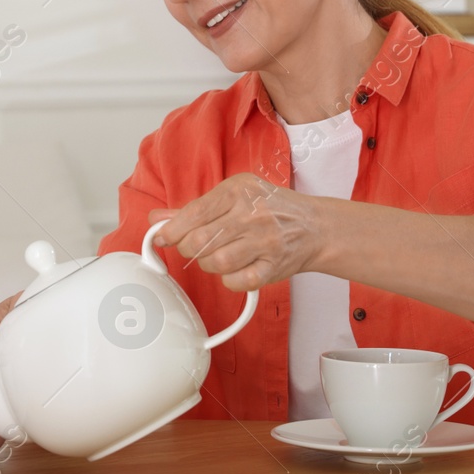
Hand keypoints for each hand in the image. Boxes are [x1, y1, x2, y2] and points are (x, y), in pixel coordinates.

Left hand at [149, 173, 321, 290]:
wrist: (315, 226)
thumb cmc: (270, 208)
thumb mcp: (233, 196)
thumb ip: (194, 208)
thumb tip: (158, 220)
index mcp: (237, 191)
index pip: (193, 214)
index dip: (171, 231)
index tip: (162, 238)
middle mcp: (251, 214)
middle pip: (199, 241)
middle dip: (188, 249)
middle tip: (193, 248)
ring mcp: (264, 241)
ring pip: (216, 262)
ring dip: (209, 265)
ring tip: (217, 257)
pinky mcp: (274, 266)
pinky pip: (237, 281)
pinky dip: (229, 280)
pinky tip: (234, 270)